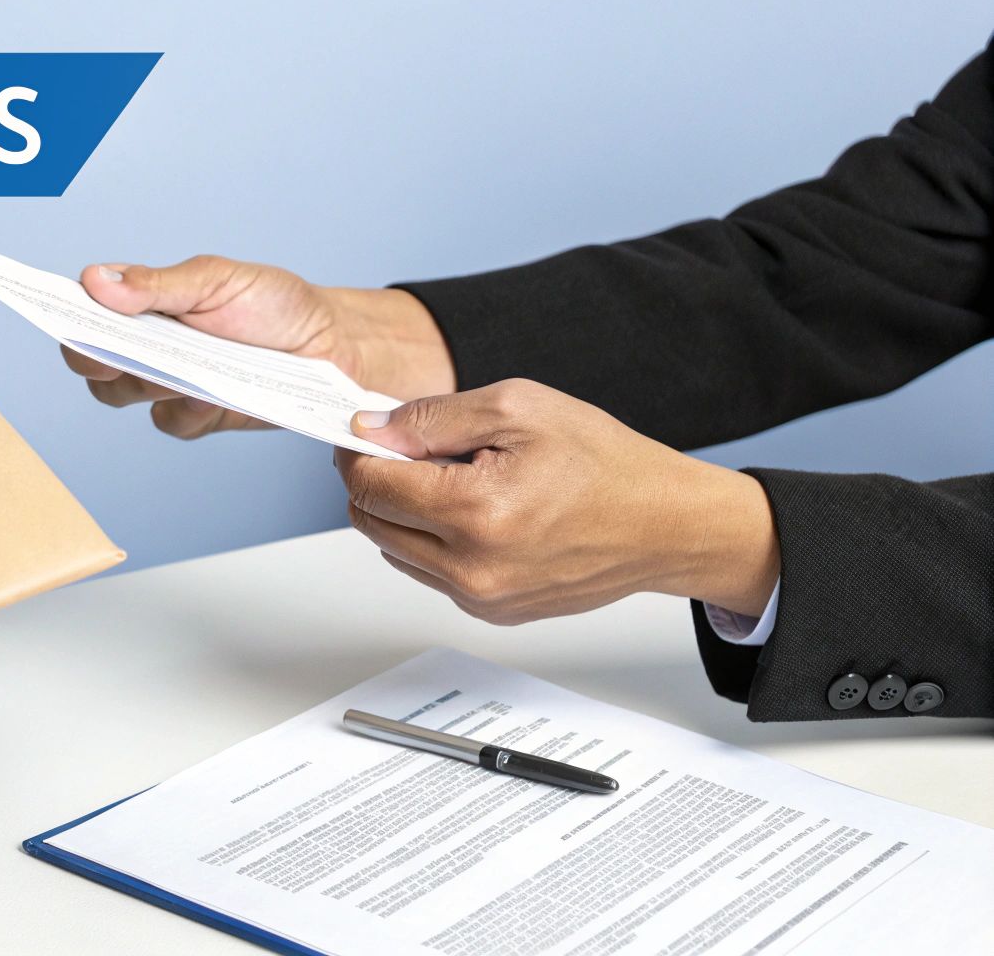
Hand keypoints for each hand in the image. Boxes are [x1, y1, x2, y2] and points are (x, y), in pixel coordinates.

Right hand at [60, 256, 455, 437]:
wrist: (331, 346)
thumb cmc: (274, 304)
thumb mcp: (217, 280)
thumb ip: (156, 285)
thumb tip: (95, 280)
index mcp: (141, 304)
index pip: (82, 313)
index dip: (61, 313)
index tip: (49, 310)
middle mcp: (145, 345)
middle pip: (90, 361)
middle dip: (101, 355)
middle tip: (122, 348)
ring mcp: (168, 383)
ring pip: (122, 394)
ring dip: (146, 381)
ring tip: (183, 369)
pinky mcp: (195, 416)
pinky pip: (169, 421)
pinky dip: (188, 409)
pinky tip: (214, 395)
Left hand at [334, 379, 779, 622]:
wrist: (664, 525)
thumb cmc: (605, 465)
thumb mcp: (518, 409)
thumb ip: (433, 418)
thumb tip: (373, 428)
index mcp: (475, 512)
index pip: (370, 484)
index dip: (357, 451)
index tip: (363, 432)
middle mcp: (472, 567)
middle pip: (371, 521)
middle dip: (375, 480)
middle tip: (405, 450)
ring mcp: (480, 597)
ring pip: (394, 550)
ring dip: (403, 512)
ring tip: (451, 479)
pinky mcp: (492, 612)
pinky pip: (430, 573)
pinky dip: (432, 540)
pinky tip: (472, 511)